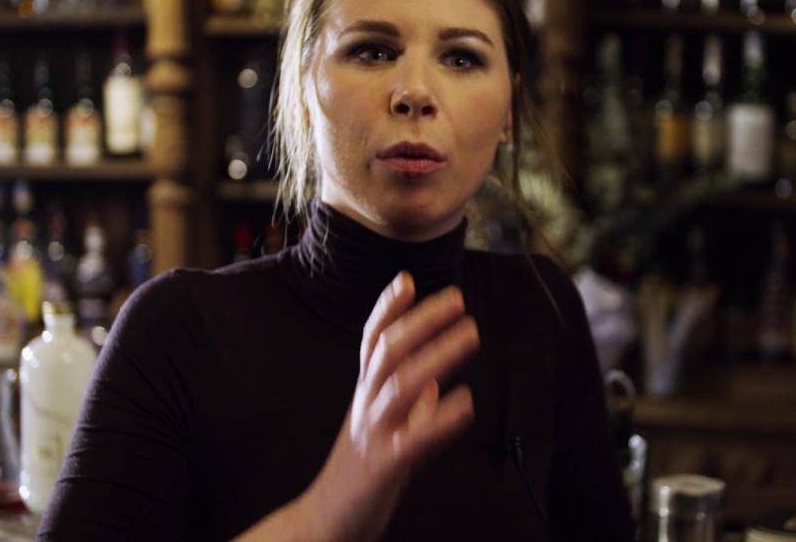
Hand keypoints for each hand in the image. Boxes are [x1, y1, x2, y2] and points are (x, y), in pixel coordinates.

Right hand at [299, 272, 478, 541]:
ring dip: (438, 354)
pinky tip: (467, 403)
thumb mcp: (381, 428)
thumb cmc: (359, 473)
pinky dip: (441, 418)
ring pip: (401, 383)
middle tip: (457, 298)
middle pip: (387, 350)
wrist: (324, 522)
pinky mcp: (384, 466)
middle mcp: (365, 406)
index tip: (406, 278)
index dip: (386, 307)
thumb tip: (436, 380)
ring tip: (470, 334)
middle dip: (422, 320)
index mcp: (364, 394)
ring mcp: (373, 433)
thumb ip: (409, 403)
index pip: (371, 341)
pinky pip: (414, 438)